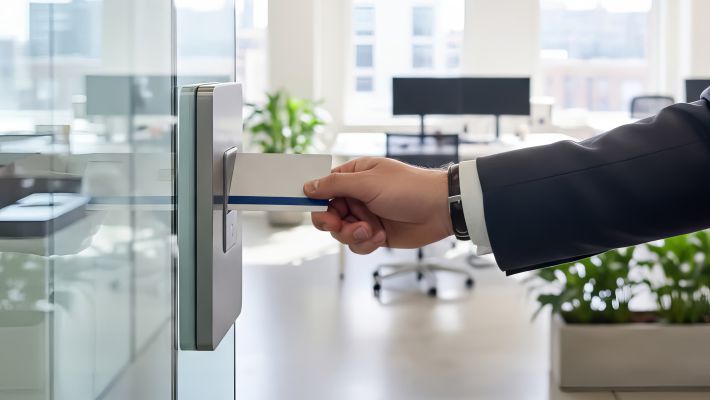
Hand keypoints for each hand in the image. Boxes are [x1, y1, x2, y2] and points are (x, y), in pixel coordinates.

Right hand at [303, 157, 452, 253]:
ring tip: (370, 230)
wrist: (440, 210)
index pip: (324, 187)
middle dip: (333, 223)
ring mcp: (366, 216)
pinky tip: (380, 236)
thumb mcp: (368, 182)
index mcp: (354, 176)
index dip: (316, 199)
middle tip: (338, 225)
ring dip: (352, 234)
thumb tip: (309, 186)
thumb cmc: (408, 188)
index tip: (312, 209)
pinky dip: (365, 243)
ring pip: (341, 233)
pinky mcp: (375, 234)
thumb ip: (336, 185)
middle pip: (328, 214)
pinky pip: (357, 244)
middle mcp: (358, 196)